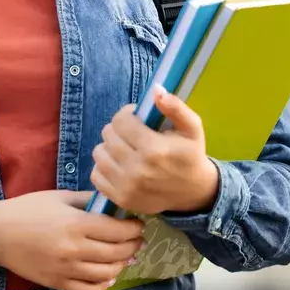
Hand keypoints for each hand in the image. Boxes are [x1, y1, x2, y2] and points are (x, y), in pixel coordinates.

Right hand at [0, 190, 144, 289]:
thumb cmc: (29, 209)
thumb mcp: (60, 196)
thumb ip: (88, 200)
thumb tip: (113, 202)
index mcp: (76, 224)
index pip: (117, 230)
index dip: (133, 228)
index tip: (138, 223)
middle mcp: (74, 249)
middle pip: (117, 252)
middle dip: (133, 245)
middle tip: (138, 239)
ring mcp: (66, 269)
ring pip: (107, 273)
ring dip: (122, 264)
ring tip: (126, 255)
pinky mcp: (57, 282)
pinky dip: (103, 285)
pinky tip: (108, 276)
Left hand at [90, 85, 220, 216]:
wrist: (193, 193)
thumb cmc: (191, 155)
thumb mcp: (192, 128)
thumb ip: (176, 107)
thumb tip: (156, 90)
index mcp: (154, 149)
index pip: (120, 121)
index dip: (127, 114)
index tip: (137, 118)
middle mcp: (136, 169)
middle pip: (108, 135)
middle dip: (118, 129)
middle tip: (132, 133)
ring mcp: (126, 187)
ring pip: (99, 153)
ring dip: (109, 146)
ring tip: (125, 148)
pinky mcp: (120, 199)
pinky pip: (96, 174)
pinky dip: (104, 167)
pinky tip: (119, 164)